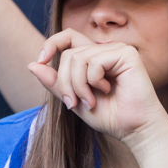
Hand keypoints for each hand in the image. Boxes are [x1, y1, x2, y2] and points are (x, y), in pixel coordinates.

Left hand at [30, 29, 167, 146]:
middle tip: (73, 103)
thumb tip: (32, 65)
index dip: (51, 44)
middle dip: (65, 82)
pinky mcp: (126, 54)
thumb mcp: (74, 100)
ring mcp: (117, 50)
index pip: (68, 38)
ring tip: (91, 102)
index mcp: (95, 58)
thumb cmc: (111, 117)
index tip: (41, 61)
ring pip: (78, 58)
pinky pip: (94, 61)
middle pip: (69, 54)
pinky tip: (108, 91)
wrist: (136, 130)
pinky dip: (93, 81)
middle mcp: (105, 51)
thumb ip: (56, 83)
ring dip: (78, 85)